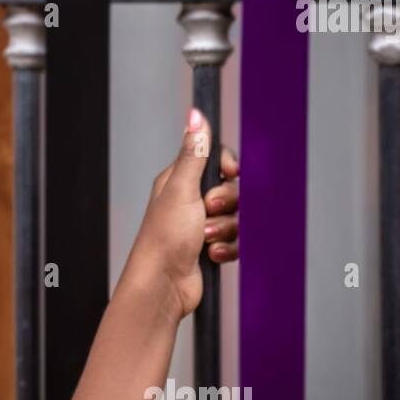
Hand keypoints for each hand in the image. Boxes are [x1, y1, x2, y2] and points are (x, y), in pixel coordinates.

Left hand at [126, 108, 239, 318]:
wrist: (162, 285)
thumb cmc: (164, 237)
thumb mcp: (182, 189)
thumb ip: (193, 153)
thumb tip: (195, 114)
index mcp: (179, 180)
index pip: (216, 159)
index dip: (228, 166)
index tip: (231, 173)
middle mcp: (189, 200)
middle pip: (232, 189)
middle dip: (227, 204)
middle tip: (208, 212)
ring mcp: (200, 225)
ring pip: (236, 217)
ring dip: (226, 229)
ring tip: (205, 239)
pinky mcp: (209, 247)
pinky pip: (235, 240)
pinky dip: (226, 248)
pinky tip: (210, 254)